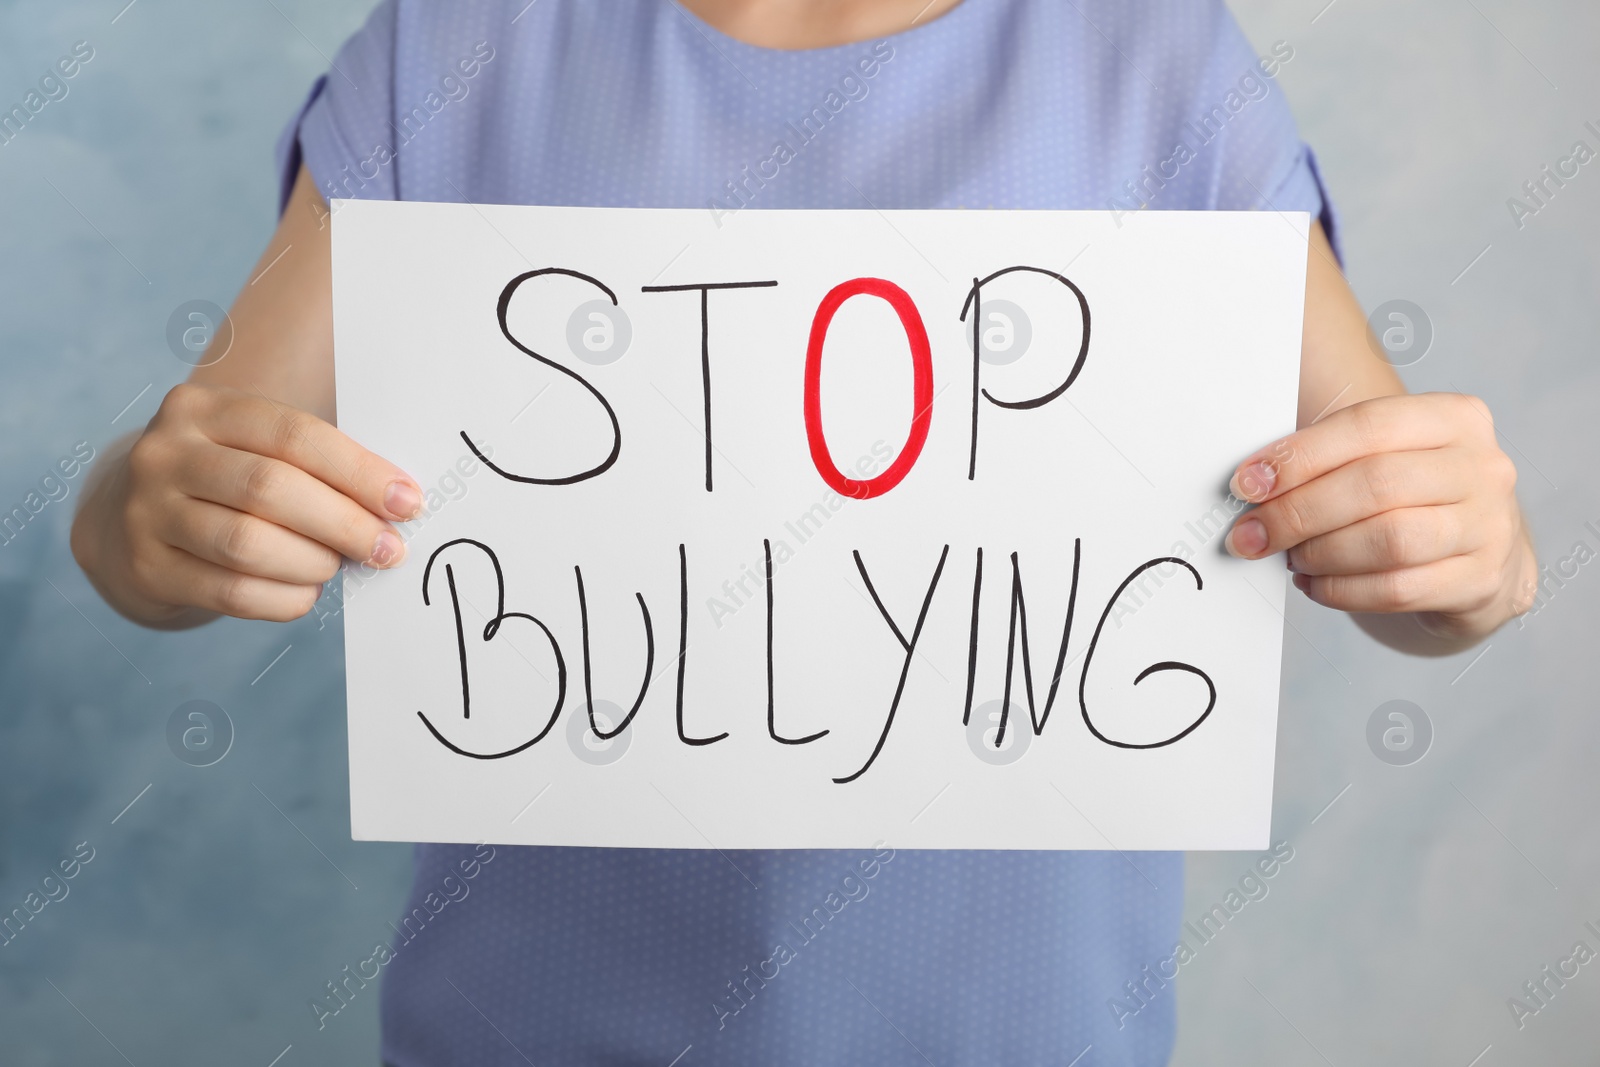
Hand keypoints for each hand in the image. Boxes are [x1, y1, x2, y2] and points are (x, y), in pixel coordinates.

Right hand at [72, 383, 421, 624]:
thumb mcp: (251, 447)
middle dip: (345, 523)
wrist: (125, 521)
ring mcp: (148, 512)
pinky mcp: (147, 568)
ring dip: (313, 562)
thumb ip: (313, 462)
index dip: (358, 471)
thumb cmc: (223, 480)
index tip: (408, 502)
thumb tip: (397, 500)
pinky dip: (284, 598)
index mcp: (202, 409)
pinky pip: (231, 592)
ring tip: (339, 565)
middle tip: (389, 549)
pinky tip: (307, 592)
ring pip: (248, 544)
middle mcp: (166, 454)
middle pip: (270, 489)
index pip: (293, 435)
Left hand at [1224, 392, 1536, 644]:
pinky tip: (1315, 583)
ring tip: (1290, 556)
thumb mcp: (1386, 456)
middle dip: (1299, 512)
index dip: (1300, 456)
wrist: (1486, 552)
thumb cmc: (1416, 496)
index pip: (1367, 425)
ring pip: (1389, 540)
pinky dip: (1342, 590)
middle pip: (1376, 485)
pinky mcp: (1481, 580)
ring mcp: (1489, 526)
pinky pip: (1397, 588)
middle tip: (1253, 534)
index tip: (1247, 483)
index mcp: (1454, 418)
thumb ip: (1330, 457)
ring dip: (1321, 553)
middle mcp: (1481, 468)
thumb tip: (1254, 483)